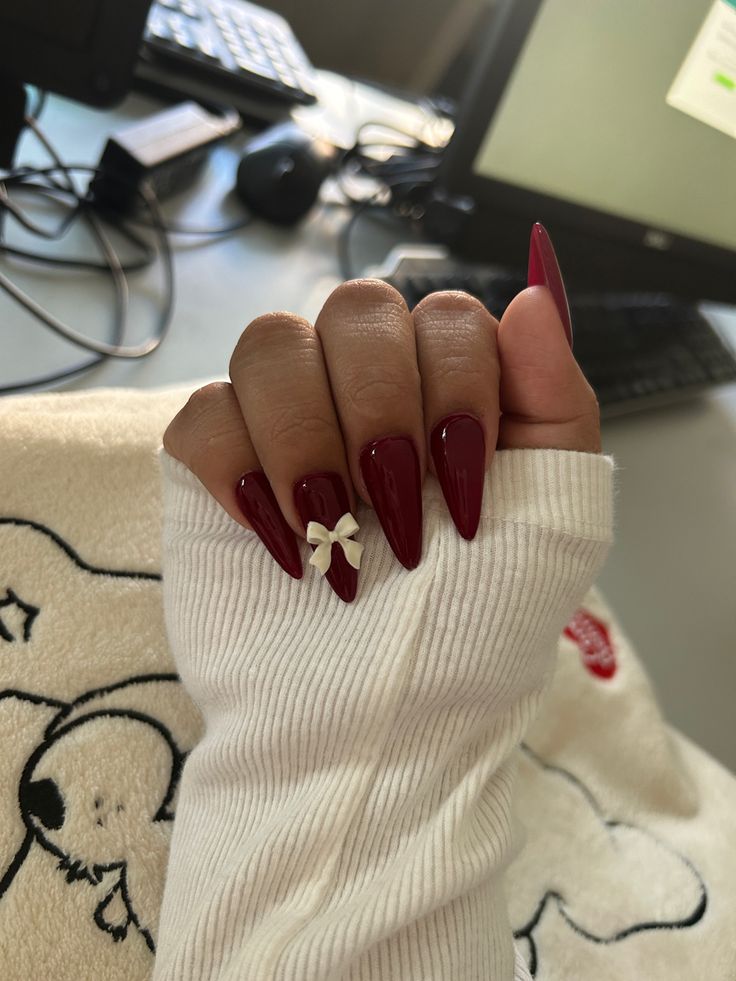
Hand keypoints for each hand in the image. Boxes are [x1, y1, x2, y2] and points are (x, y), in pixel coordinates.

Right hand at [163, 224, 599, 602]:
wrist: (386, 719)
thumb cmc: (481, 621)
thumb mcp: (558, 516)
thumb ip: (556, 397)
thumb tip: (532, 293)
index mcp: (448, 384)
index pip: (448, 312)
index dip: (459, 390)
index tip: (464, 498)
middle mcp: (364, 383)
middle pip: (354, 308)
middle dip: (379, 415)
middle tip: (393, 516)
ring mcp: (284, 417)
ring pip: (271, 343)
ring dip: (307, 440)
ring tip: (331, 530)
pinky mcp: (213, 460)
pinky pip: (202, 412)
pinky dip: (239, 475)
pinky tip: (282, 544)